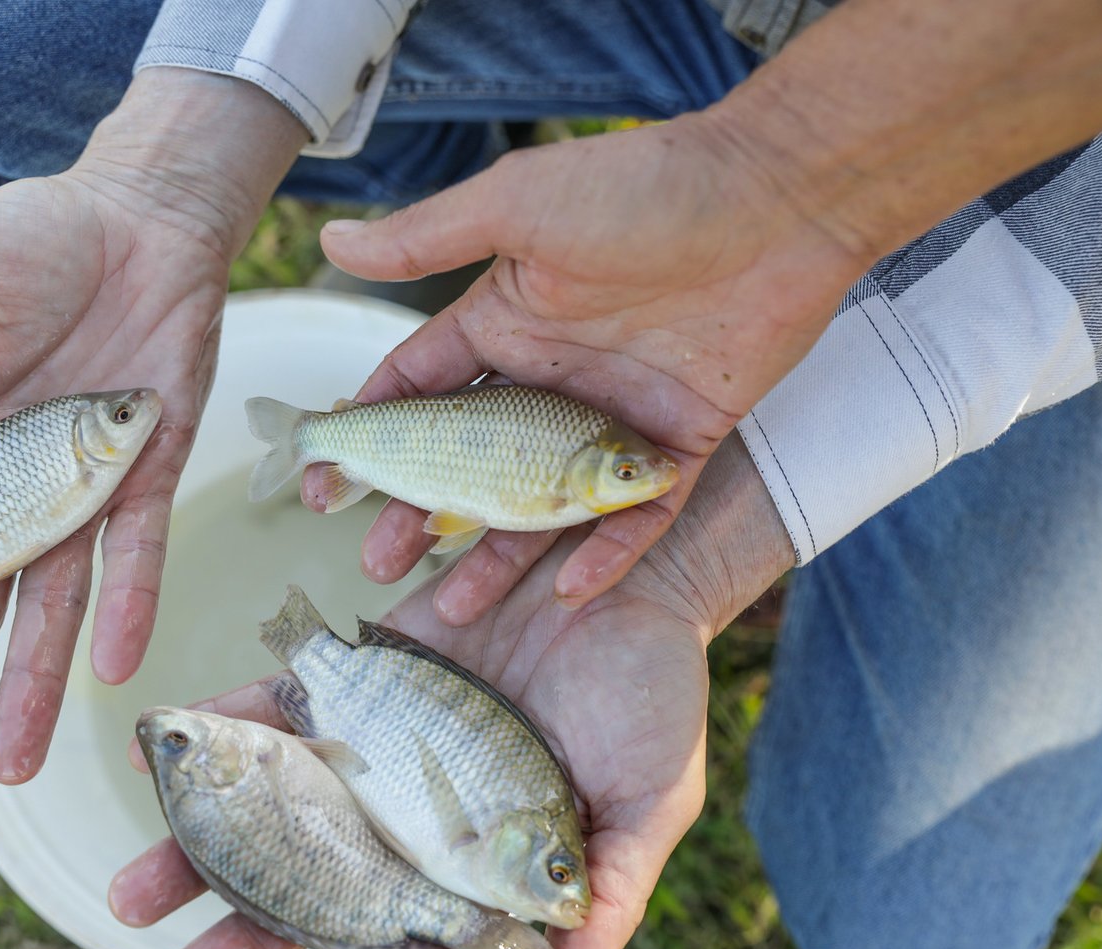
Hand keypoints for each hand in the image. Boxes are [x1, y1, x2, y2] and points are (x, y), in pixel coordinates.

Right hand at [0, 70, 307, 796]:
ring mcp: (82, 487)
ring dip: (32, 682)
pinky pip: (138, 549)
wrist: (137, 216)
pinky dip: (127, 603)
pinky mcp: (150, 471)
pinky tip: (115, 669)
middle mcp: (10, 488)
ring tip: (12, 768)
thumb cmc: (25, 239)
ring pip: (53, 603)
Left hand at [110, 438, 793, 948]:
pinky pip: (275, 705)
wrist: (627, 569)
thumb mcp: (649, 801)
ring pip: (278, 810)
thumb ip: (607, 896)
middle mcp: (414, 819)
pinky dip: (217, 727)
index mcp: (483, 866)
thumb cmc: (655, 694)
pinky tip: (155, 753)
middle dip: (245, 946)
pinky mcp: (358, 676)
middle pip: (320, 896)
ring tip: (128, 898)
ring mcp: (379, 750)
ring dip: (203, 851)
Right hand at [309, 111, 869, 627]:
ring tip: (453, 607)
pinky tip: (569, 593)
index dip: (370, 439)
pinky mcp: (680, 444)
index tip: (323, 487)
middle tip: (377, 564)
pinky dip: (609, 555)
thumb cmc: (643, 188)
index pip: (419, 392)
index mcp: (505, 324)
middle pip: (473, 464)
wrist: (778, 198)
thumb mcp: (518, 206)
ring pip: (545, 504)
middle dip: (420, 516)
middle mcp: (553, 378)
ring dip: (499, 556)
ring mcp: (615, 417)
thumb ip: (425, 238)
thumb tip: (331, 244)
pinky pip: (639, 517)